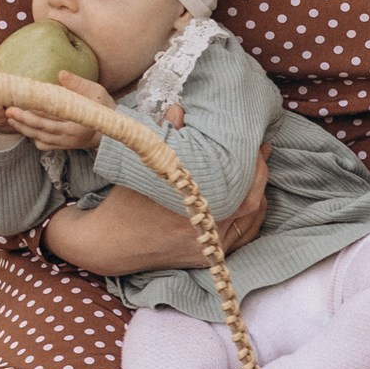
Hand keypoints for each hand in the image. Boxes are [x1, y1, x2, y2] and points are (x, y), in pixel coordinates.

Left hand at [0, 59, 110, 152]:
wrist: (110, 129)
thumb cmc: (103, 107)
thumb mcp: (96, 92)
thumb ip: (78, 84)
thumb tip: (61, 73)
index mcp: (77, 125)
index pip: (49, 121)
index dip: (31, 115)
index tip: (17, 105)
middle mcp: (69, 138)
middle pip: (40, 131)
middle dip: (22, 121)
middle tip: (8, 110)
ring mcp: (65, 144)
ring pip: (39, 138)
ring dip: (24, 128)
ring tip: (11, 116)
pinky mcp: (62, 146)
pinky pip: (43, 144)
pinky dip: (33, 136)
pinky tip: (25, 126)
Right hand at [42, 145, 268, 274]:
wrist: (106, 244)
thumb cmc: (123, 202)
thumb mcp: (143, 168)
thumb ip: (166, 137)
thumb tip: (179, 109)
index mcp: (191, 213)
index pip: (240, 188)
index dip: (255, 166)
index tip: (258, 144)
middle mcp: (203, 236)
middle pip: (251, 206)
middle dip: (260, 176)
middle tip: (264, 152)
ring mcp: (205, 251)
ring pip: (250, 224)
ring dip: (259, 197)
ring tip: (259, 173)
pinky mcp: (204, 259)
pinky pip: (240, 240)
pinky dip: (250, 220)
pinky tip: (252, 202)